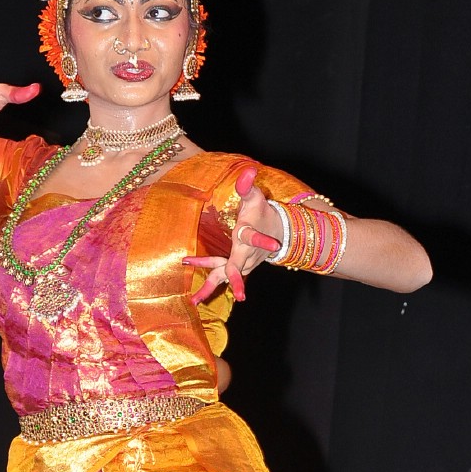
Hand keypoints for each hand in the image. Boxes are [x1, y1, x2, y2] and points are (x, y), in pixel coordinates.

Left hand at [182, 163, 279, 303]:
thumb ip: (248, 186)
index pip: (255, 238)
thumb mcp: (256, 198)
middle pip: (239, 268)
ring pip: (226, 277)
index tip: (273, 243)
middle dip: (238, 281)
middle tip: (240, 296)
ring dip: (211, 289)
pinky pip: (221, 275)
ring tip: (193, 301)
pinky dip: (210, 283)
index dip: (263, 240)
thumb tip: (249, 169)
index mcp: (250, 237)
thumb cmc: (262, 213)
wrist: (276, 234)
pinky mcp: (238, 268)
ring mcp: (242, 264)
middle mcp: (246, 255)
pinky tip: (196, 296)